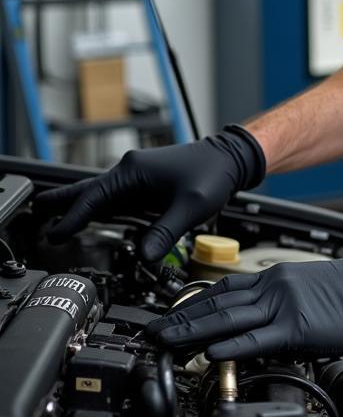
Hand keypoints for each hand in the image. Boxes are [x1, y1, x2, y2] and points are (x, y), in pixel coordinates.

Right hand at [35, 125, 265, 261]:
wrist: (231, 158)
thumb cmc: (213, 173)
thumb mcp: (190, 206)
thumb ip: (165, 232)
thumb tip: (146, 258)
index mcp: (134, 171)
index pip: (94, 198)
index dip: (72, 218)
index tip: (54, 233)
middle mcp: (131, 170)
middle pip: (88, 189)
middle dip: (63, 201)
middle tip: (37, 209)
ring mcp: (139, 176)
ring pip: (102, 194)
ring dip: (81, 206)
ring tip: (56, 217)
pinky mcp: (149, 184)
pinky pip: (118, 197)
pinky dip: (102, 207)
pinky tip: (93, 217)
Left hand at [145, 239, 342, 359]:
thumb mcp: (306, 288)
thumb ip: (278, 302)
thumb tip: (258, 323)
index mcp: (275, 277)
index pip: (224, 287)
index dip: (193, 301)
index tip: (171, 312)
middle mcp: (273, 286)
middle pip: (217, 302)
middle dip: (181, 318)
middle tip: (153, 330)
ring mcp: (283, 306)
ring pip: (228, 319)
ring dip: (193, 331)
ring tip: (166, 342)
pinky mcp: (296, 327)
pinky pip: (256, 338)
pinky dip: (230, 346)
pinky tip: (210, 353)